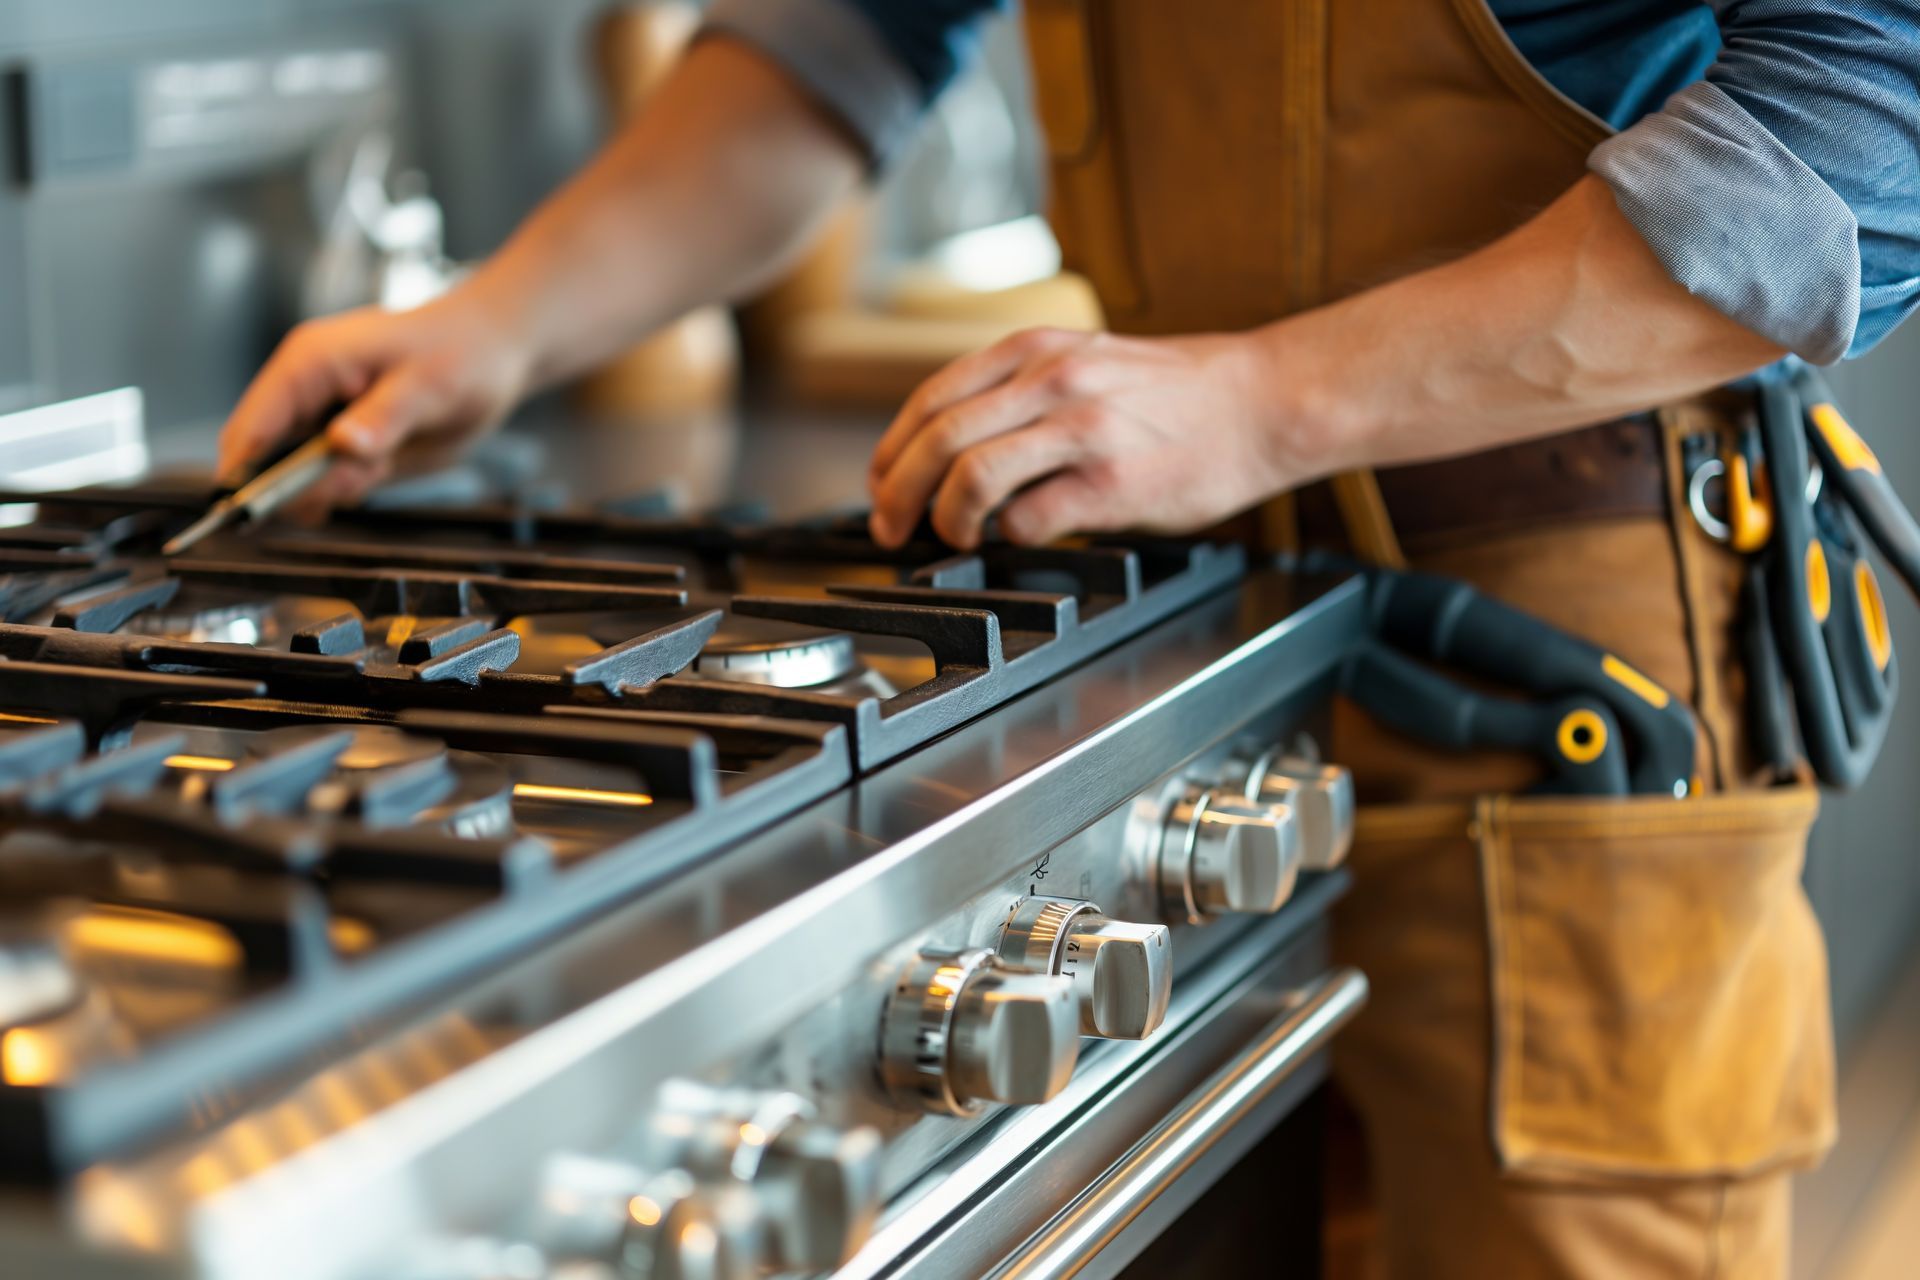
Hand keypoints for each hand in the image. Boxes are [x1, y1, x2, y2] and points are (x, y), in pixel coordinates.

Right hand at [216, 280, 536, 518]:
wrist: (491, 352)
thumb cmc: (462, 353)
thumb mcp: (432, 385)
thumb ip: (386, 417)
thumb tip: (342, 444)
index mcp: (310, 363)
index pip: (252, 426)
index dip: (244, 475)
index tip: (254, 517)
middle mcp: (303, 389)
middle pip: (263, 460)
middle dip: (305, 487)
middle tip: (365, 475)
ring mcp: (319, 416)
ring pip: (295, 478)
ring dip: (336, 486)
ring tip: (387, 457)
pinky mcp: (338, 439)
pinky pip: (325, 480)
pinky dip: (350, 487)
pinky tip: (385, 463)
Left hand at [866, 327, 1304, 548]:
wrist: (1265, 402)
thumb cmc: (1180, 393)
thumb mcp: (1088, 362)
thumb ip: (1024, 393)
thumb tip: (957, 451)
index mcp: (1037, 349)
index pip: (931, 398)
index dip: (892, 450)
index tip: (880, 485)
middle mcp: (1052, 379)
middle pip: (938, 439)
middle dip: (897, 493)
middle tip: (890, 528)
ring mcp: (1082, 429)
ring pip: (972, 477)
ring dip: (946, 519)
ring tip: (953, 538)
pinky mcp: (1112, 482)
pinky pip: (1029, 518)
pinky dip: (1008, 536)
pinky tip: (1019, 538)